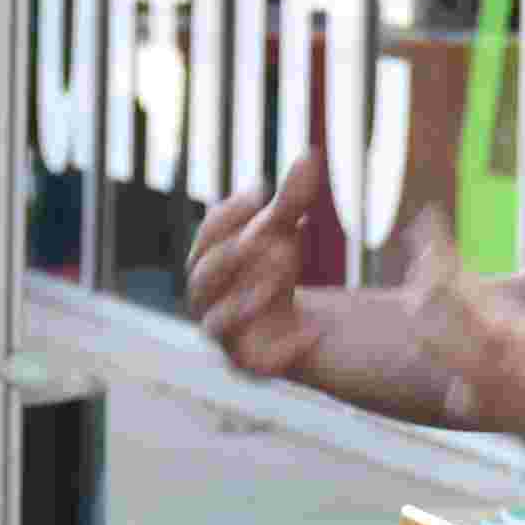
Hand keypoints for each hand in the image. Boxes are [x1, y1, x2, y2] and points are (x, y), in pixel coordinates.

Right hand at [183, 150, 328, 381]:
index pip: (206, 241)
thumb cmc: (289, 275)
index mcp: (216, 269)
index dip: (226, 216)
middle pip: (201, 280)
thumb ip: (294, 198)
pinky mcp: (257, 370)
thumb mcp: (291, 232)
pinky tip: (313, 333)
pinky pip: (254, 365)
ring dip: (244, 295)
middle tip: (272, 233)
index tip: (260, 192)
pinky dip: (279, 349)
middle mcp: (216, 307)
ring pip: (215, 325)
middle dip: (232, 253)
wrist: (323, 341)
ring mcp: (234, 342)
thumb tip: (309, 153)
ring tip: (285, 271)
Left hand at [403, 193, 524, 467]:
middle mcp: (475, 365)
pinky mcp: (491, 416)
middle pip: (422, 315)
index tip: (427, 216)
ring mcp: (479, 394)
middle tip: (425, 258)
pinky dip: (454, 367)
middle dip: (419, 282)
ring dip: (431, 324)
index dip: (433, 242)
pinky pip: (455, 388)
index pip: (446, 278)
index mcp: (495, 334)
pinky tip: (467, 364)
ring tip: (435, 302)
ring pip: (434, 353)